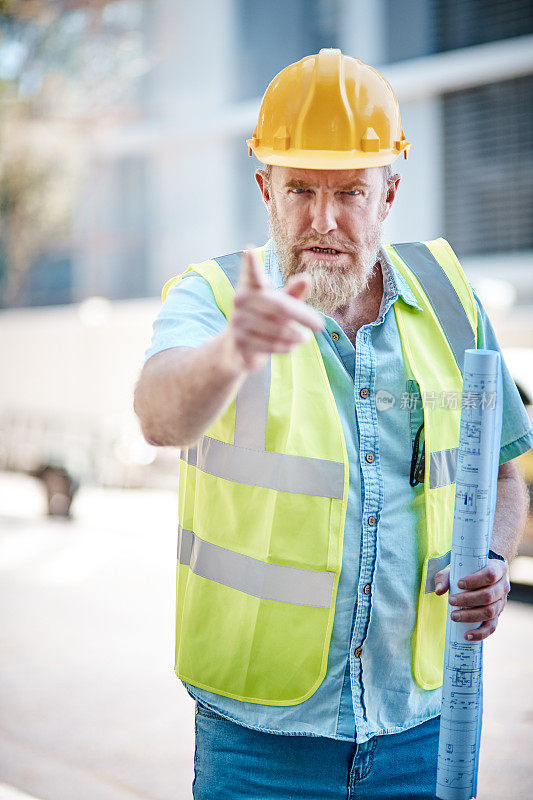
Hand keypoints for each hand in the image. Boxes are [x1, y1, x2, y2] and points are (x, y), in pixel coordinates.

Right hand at [228, 246, 324, 372]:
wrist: (240, 346)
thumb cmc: (265, 317)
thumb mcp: (280, 303)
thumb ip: (293, 292)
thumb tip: (306, 279)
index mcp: (251, 286)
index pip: (252, 274)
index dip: (251, 265)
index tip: (249, 250)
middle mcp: (241, 301)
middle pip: (280, 307)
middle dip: (303, 316)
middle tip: (321, 325)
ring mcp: (238, 321)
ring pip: (277, 329)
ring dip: (296, 335)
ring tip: (305, 337)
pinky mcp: (240, 341)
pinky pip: (270, 344)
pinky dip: (286, 346)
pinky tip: (292, 346)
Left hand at [434, 559, 509, 640]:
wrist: (480, 576)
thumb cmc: (468, 571)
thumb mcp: (457, 568)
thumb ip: (445, 577)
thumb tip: (438, 591)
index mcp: (497, 569)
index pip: (490, 575)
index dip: (475, 581)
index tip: (459, 584)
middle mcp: (503, 586)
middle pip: (489, 595)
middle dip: (468, 600)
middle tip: (451, 601)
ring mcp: (501, 602)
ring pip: (490, 612)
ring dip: (471, 616)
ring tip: (454, 616)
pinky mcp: (497, 616)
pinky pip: (491, 627)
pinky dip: (480, 633)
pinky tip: (467, 635)